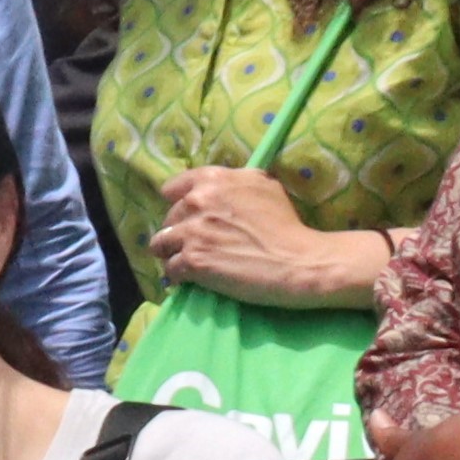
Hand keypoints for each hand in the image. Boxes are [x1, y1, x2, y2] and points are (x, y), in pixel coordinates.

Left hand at [151, 165, 384, 309]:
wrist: (298, 261)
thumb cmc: (287, 225)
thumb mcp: (265, 186)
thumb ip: (235, 183)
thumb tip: (217, 188)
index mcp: (215, 180)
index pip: (173, 188)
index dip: (178, 203)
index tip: (186, 217)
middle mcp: (199, 200)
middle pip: (168, 218)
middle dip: (179, 231)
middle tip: (196, 245)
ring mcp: (193, 231)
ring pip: (161, 244)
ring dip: (172, 254)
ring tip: (187, 263)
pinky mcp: (192, 260)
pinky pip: (170, 269)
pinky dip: (178, 276)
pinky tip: (191, 279)